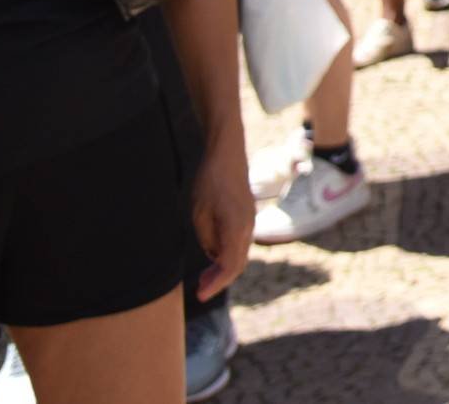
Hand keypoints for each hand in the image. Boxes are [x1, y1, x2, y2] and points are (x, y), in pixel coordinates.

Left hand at [192, 131, 254, 300]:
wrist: (227, 154)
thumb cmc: (210, 181)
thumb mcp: (198, 214)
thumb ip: (207, 239)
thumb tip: (213, 254)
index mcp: (236, 229)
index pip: (229, 267)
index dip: (215, 285)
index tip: (200, 295)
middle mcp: (248, 228)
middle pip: (237, 264)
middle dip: (219, 280)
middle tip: (199, 289)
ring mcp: (250, 221)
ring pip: (240, 254)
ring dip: (223, 268)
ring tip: (203, 277)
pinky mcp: (247, 215)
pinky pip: (240, 243)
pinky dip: (228, 255)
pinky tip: (213, 255)